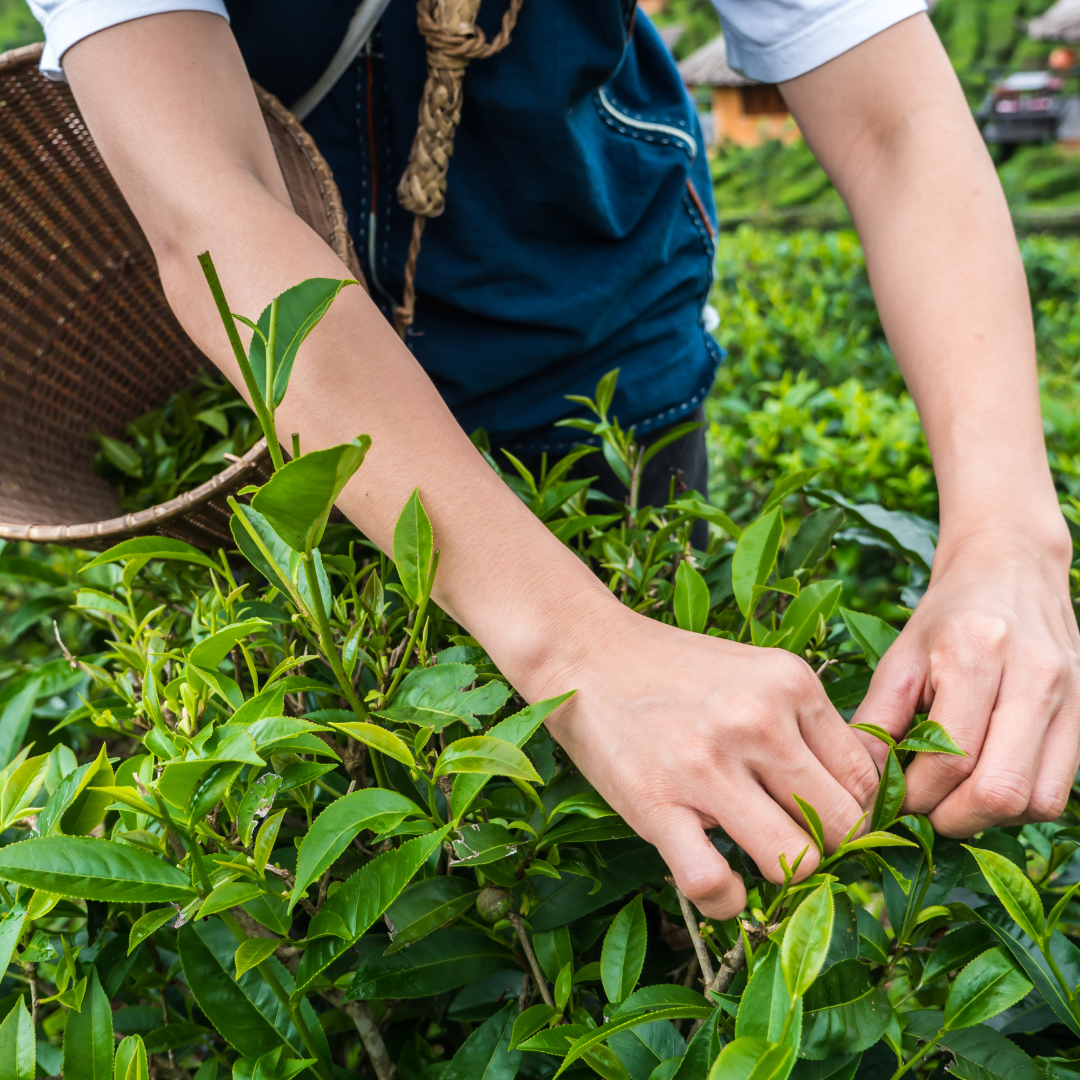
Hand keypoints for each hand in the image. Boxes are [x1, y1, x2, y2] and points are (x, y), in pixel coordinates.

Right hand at [532, 608, 878, 918]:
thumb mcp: (755, 671)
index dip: (858, 813)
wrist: (584, 648)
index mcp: (791, 684)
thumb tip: (860, 788)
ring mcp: (707, 765)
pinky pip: (714, 884)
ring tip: (753, 854)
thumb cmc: (672, 667)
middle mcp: (758, 722)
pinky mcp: (656, 804)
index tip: (830, 822)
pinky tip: (717, 880)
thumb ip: (806, 721)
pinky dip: (725, 899)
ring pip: (797, 861)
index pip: (866, 778)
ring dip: (782, 873)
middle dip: (827, 846)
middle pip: (844, 825)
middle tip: (793, 839)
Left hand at [852, 525, 1079, 836]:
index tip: (891, 800)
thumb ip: (877, 718)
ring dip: (989, 818)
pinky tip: (985, 784)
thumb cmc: (949, 615)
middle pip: (1001, 790)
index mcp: (979, 652)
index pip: (951, 758)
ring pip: (1038, 800)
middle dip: (952, 817)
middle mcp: (1037, 677)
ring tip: (952, 800)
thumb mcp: (901, 655)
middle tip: (921, 810)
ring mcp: (1074, 698)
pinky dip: (1019, 804)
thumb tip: (860, 781)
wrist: (1013, 568)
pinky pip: (1058, 789)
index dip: (916, 794)